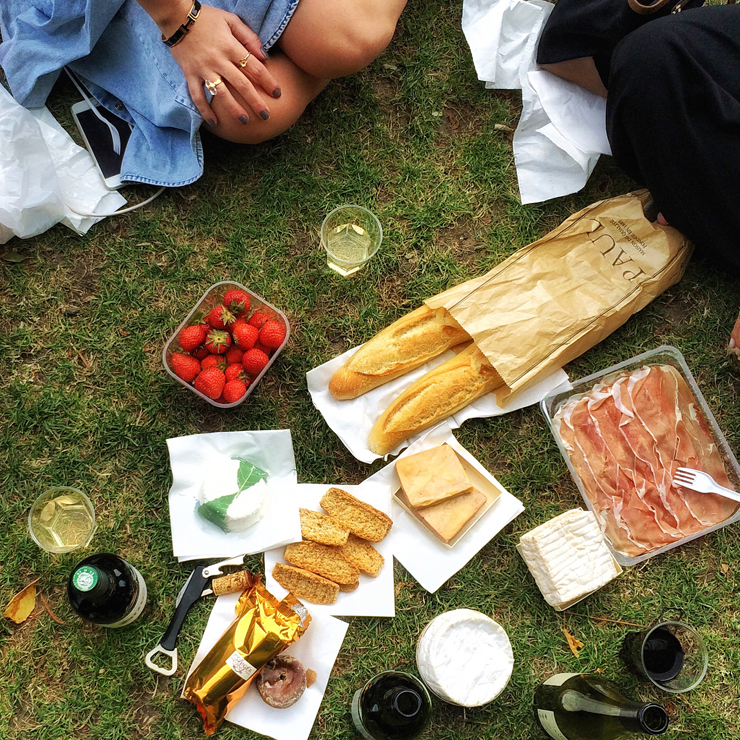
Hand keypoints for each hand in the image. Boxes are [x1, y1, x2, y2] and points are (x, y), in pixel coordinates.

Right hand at [166, 4, 281, 124]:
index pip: (254, 67)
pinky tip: (215, 123)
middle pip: (242, 84)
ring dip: (234, 109)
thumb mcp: (231, 20)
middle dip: (256, 101)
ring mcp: (204, 69)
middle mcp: (219, 60)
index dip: (268, 81)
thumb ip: (249, 37)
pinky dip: (205, 110)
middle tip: (266, 115)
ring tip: (245, 121)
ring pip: (222, 94)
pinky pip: (198, 96)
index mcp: (231, 46)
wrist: (177, 16)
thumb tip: (264, 56)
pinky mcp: (190, 74)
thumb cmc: (207, 18)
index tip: (277, 93)